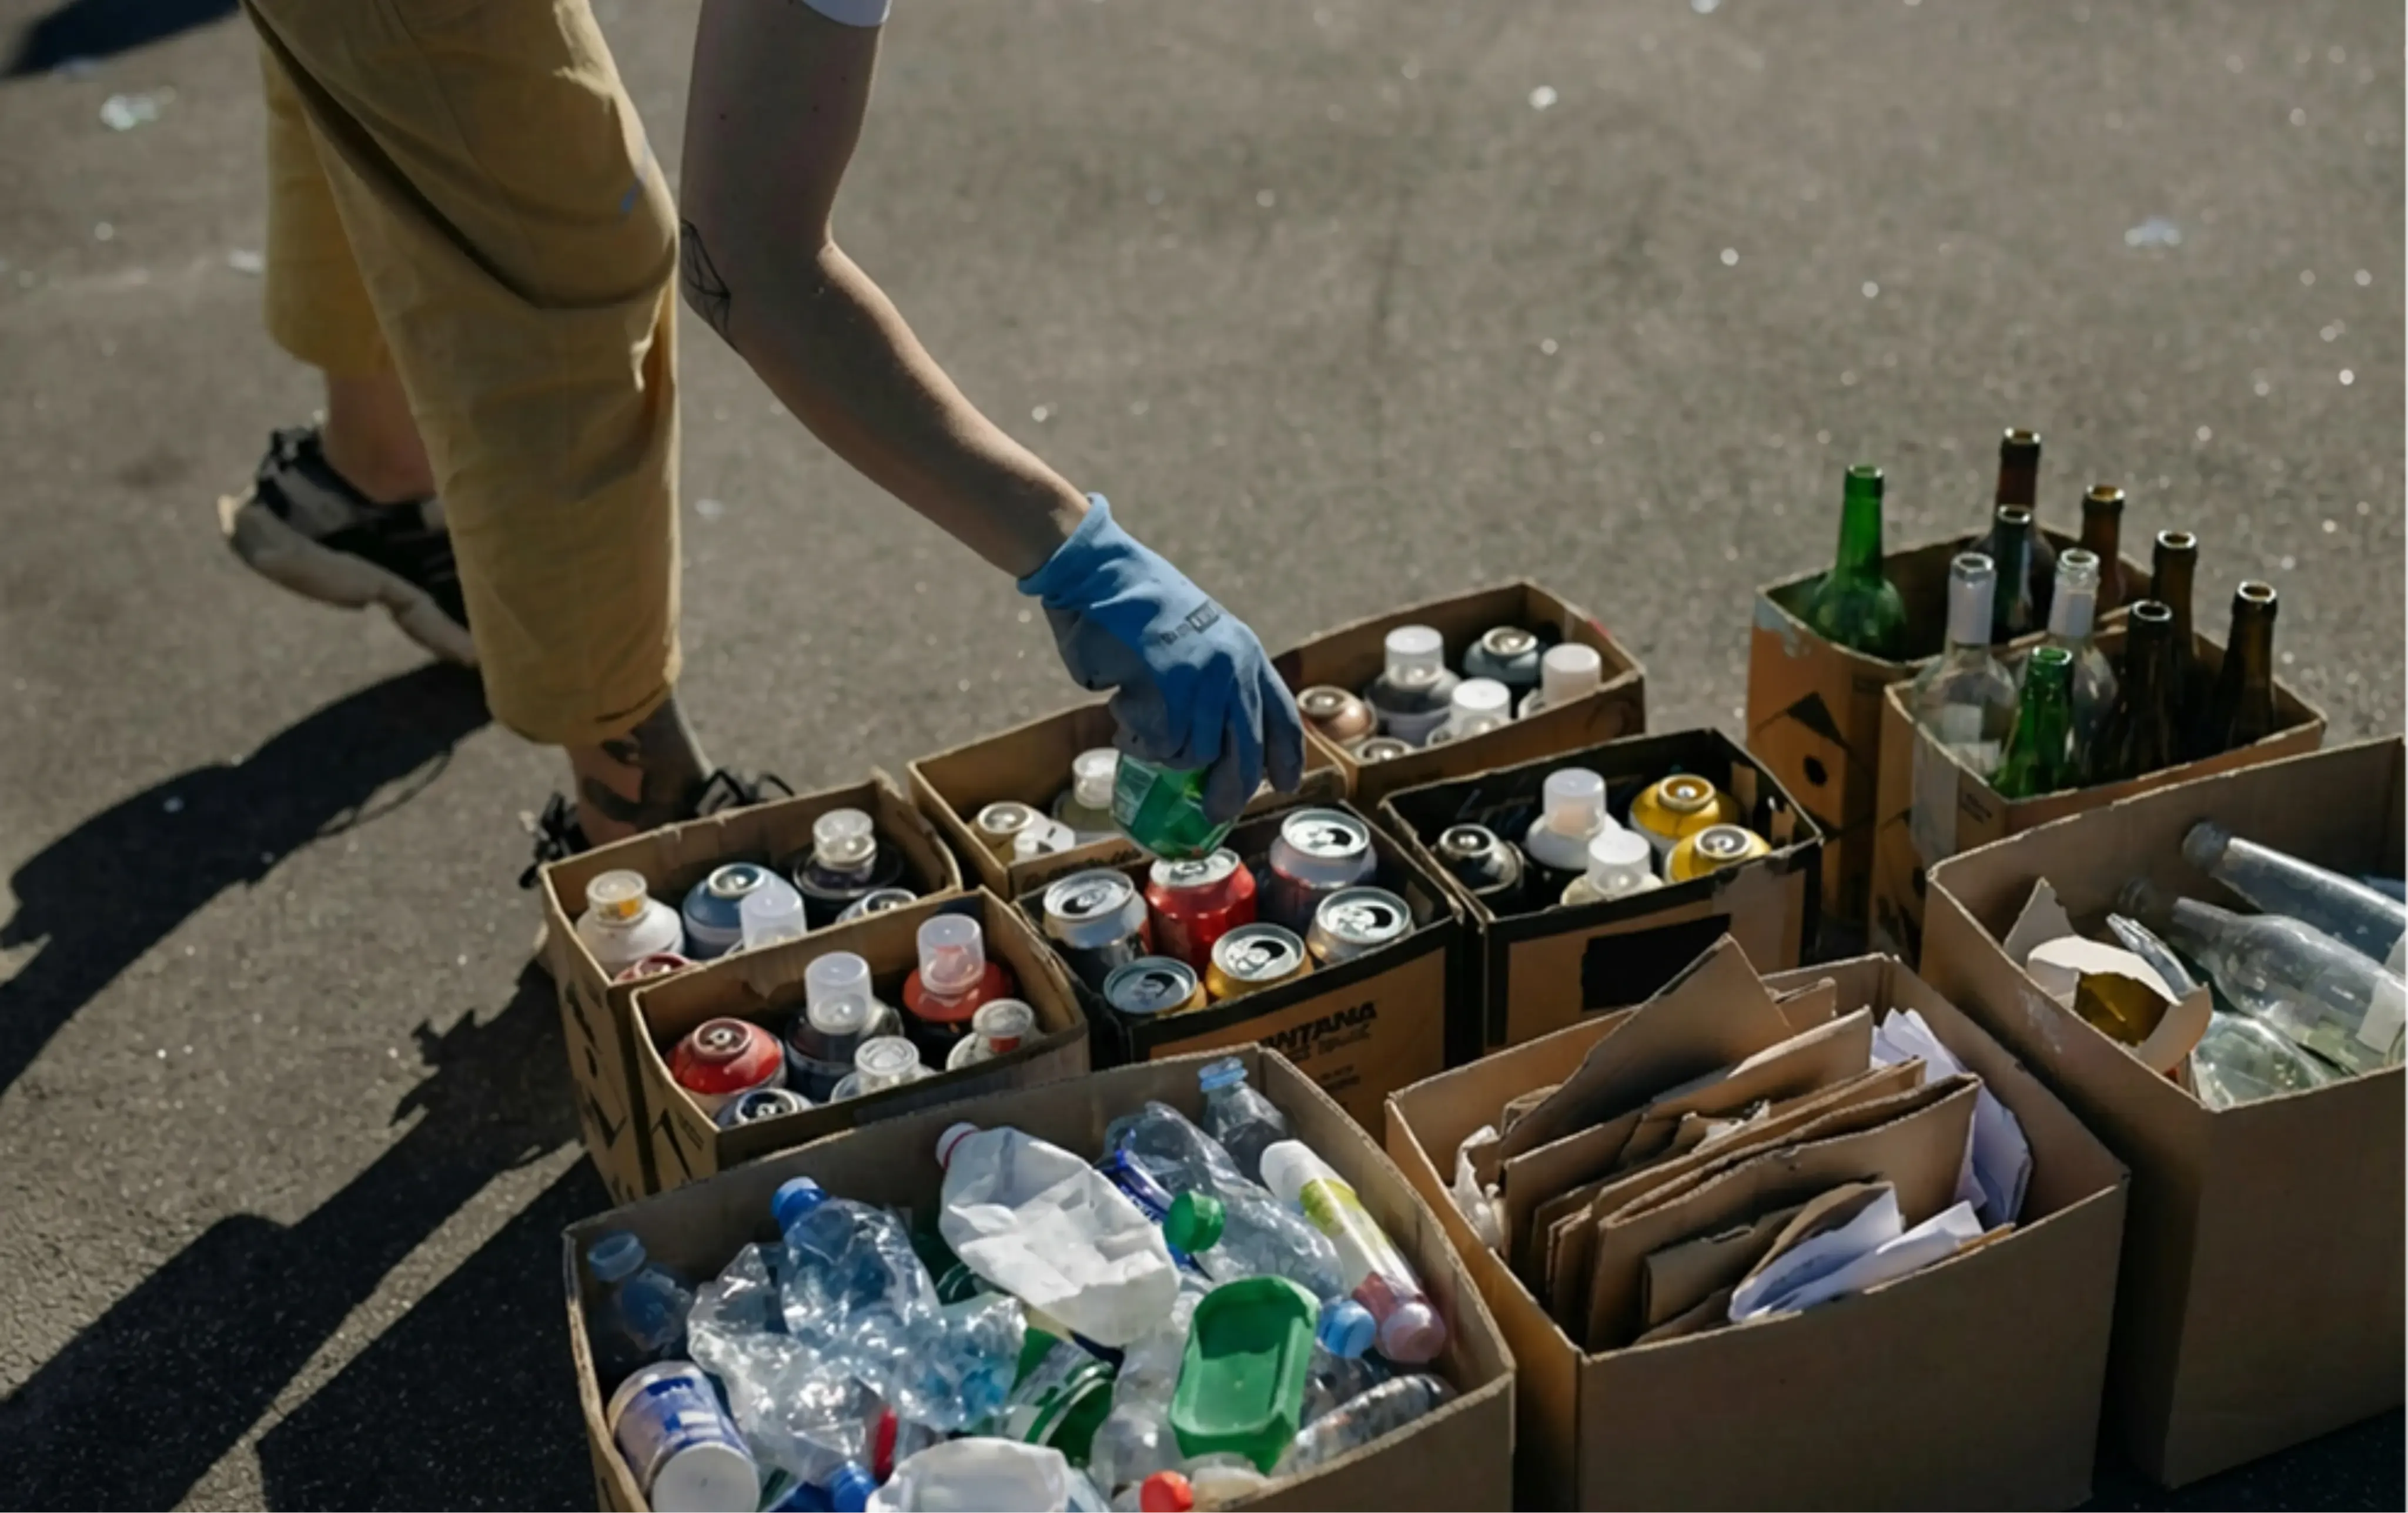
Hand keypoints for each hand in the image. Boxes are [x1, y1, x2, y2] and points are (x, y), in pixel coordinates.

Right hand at [1019, 496, 1305, 821]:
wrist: (1099, 574)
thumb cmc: (1137, 607)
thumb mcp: (1198, 638)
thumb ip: (1215, 681)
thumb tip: (1219, 744)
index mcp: (1246, 654)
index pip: (1280, 717)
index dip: (1286, 757)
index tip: (1285, 783)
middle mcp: (1233, 668)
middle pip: (1245, 754)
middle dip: (1230, 792)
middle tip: (1214, 814)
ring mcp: (1203, 680)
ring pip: (1196, 755)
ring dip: (1166, 754)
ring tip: (1141, 727)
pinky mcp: (1168, 690)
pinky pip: (1159, 746)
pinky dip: (1138, 742)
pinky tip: (1123, 711)